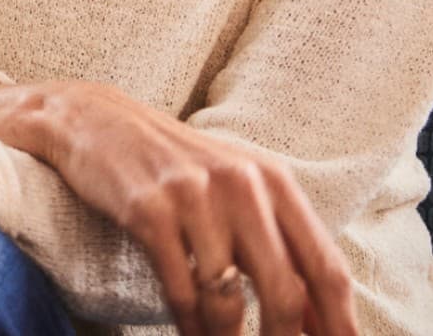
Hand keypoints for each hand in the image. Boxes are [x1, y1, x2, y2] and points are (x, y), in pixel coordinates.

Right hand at [40, 80, 357, 335]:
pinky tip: (190, 332)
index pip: (326, 268)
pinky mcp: (149, 209)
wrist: (92, 118)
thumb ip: (279, 243)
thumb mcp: (234, 187)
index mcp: (273, 179)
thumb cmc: (174, 165)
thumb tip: (323, 322)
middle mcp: (240, 183)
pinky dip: (189, 326)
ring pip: (228, 300)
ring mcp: (193, 195)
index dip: (340, 328)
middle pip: (285, 293)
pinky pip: (180, 291)